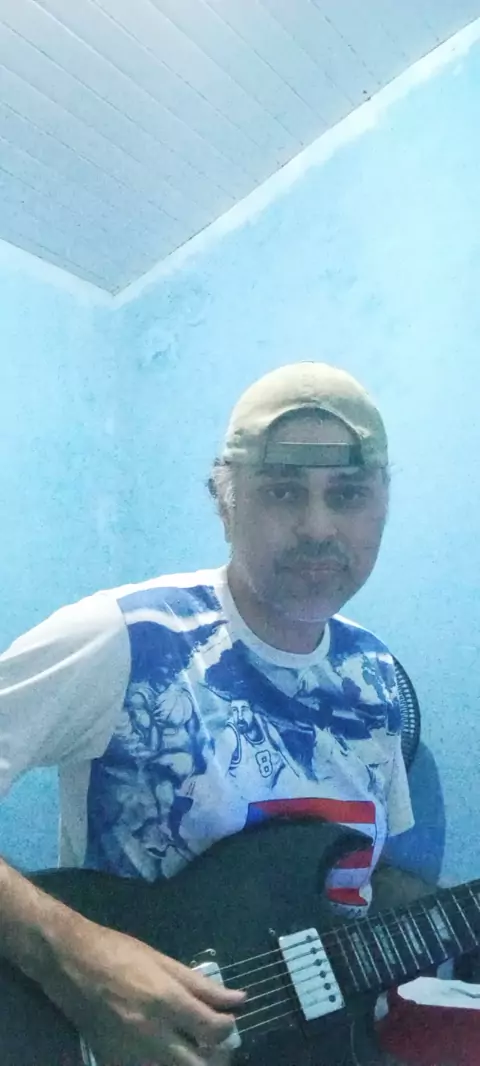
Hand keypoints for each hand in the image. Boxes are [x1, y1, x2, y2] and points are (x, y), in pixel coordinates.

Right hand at [44, 918, 245, 1065]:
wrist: (71, 963)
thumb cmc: (119, 953)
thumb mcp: (163, 961)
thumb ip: (202, 985)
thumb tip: (238, 999)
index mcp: (166, 1001)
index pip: (213, 1030)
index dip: (228, 1027)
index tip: (228, 1019)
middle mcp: (151, 1034)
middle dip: (216, 1057)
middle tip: (215, 1043)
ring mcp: (131, 1053)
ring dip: (190, 1062)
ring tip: (193, 1048)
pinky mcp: (115, 1062)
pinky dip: (164, 1065)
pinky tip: (167, 1051)